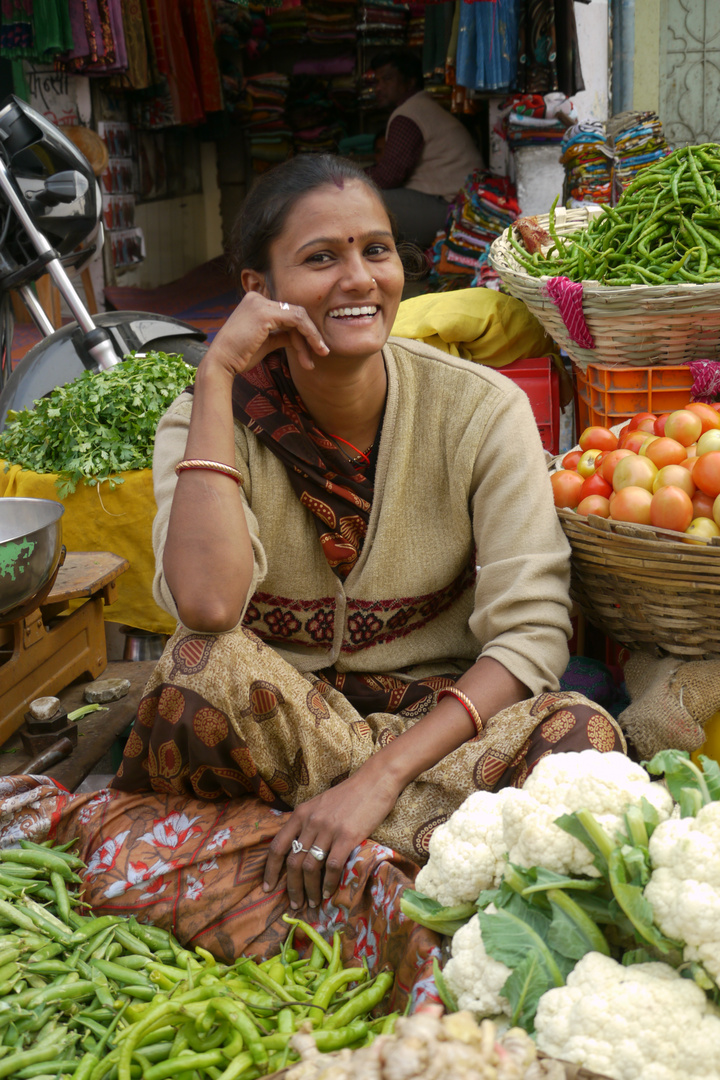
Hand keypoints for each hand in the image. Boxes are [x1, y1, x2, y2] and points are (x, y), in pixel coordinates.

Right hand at [204, 292, 328, 378]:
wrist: (222, 362)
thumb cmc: (241, 355)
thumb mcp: (266, 342)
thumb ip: (282, 335)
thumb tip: (299, 338)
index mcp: (256, 302)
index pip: (287, 313)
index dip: (303, 332)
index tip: (312, 350)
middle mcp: (257, 298)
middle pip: (295, 314)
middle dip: (310, 335)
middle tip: (322, 352)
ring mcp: (261, 303)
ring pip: (298, 316)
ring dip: (311, 338)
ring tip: (319, 355)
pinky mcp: (264, 313)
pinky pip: (296, 321)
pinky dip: (307, 335)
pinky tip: (311, 350)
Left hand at [263, 766, 399, 909]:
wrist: (375, 780)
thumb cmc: (349, 794)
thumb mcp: (320, 804)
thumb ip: (308, 823)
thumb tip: (300, 849)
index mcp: (301, 814)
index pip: (277, 846)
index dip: (270, 870)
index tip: (268, 887)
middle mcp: (310, 822)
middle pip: (292, 862)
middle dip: (291, 887)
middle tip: (295, 904)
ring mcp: (328, 829)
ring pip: (309, 867)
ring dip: (309, 890)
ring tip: (312, 902)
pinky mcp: (347, 836)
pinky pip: (331, 866)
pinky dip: (328, 883)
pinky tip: (329, 893)